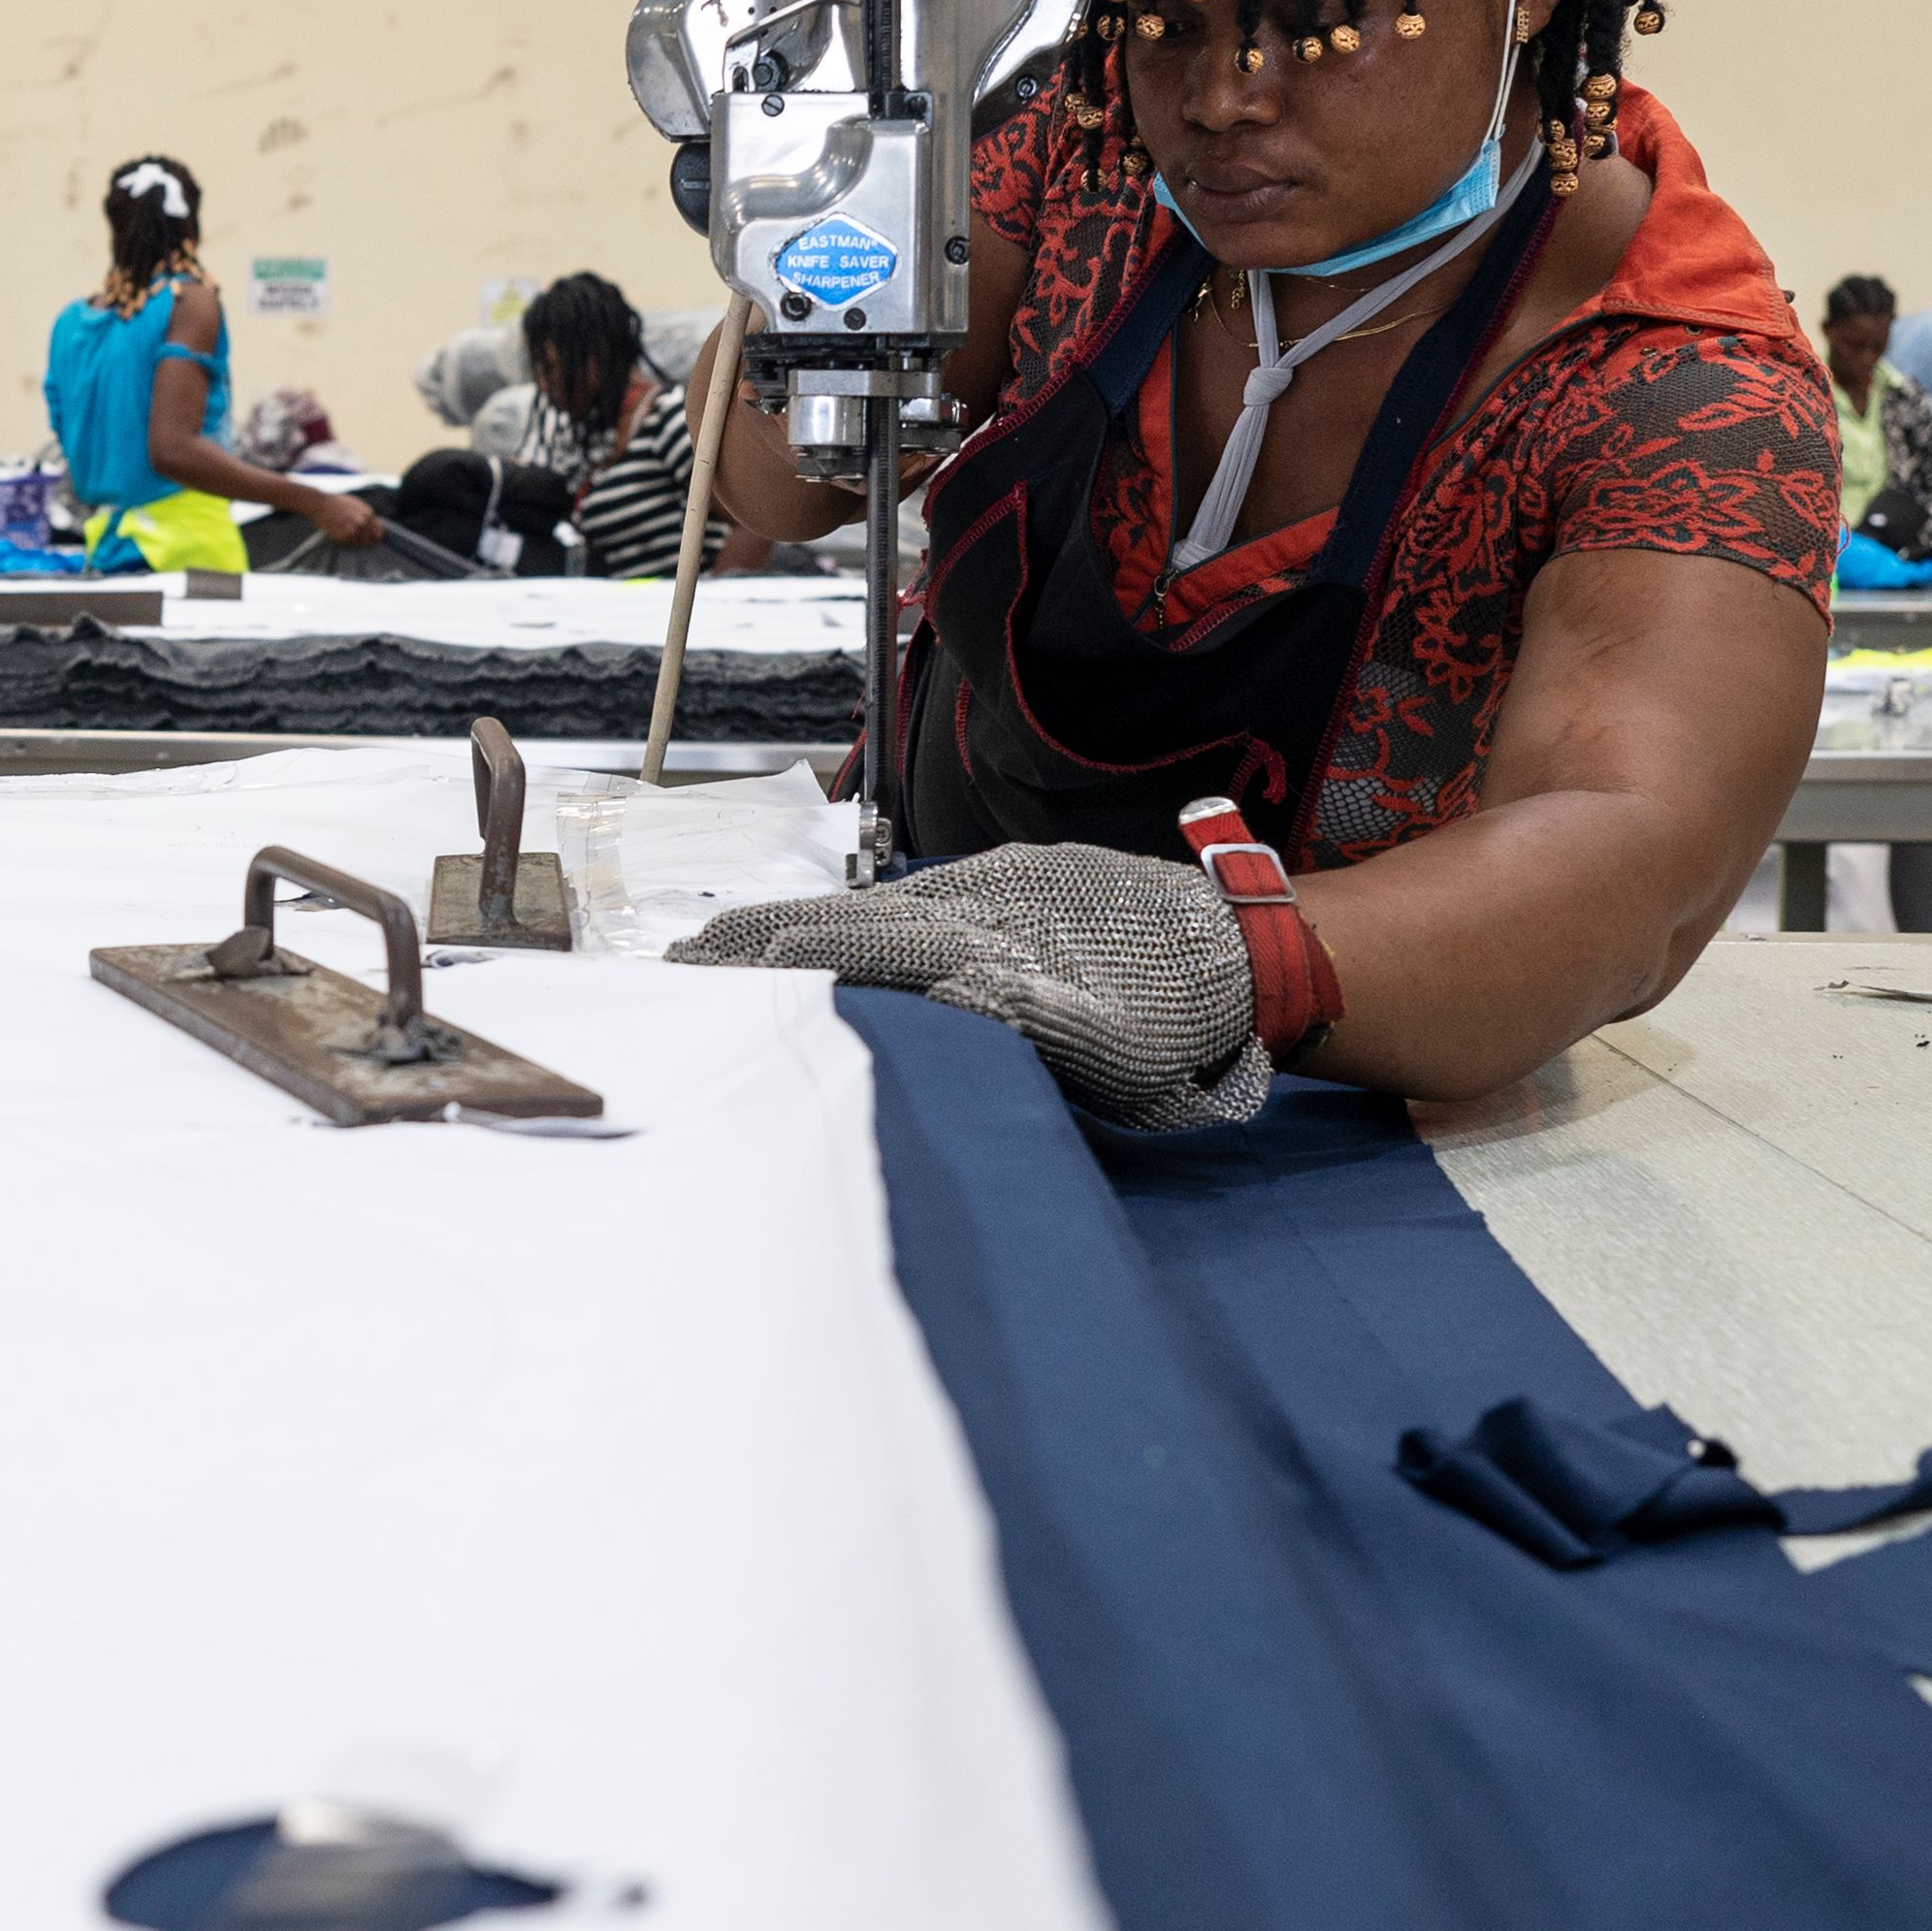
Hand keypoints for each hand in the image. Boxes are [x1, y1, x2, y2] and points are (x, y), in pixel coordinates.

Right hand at [305, 487, 384, 548]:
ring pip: (359, 543)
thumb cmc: (338, 502)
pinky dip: (345, 541)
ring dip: (354, 541)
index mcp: (368, 513)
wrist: (322, 503)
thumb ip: (367, 515)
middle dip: (364, 540)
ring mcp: (354, 529)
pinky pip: (349, 544)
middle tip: (354, 536)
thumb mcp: (357, 504)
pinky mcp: (344, 535)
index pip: (378, 533)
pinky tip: (340, 533)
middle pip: (370, 540)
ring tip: (345, 533)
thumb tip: (376, 528)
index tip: (368, 538)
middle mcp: (363, 522)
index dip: (373, 536)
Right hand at [673, 844, 1265, 1128]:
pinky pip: (915, 904)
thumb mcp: (1111, 1043)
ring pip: (878, 911)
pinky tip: (819, 935)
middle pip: (854, 922)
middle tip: (687, 960)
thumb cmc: (1177, 1017)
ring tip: (726, 949)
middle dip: (766, 941)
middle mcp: (980, 907)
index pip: (870, 948)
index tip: (724, 970)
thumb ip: (1027, 1018)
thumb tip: (948, 988)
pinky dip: (855, 920)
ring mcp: (990, 893)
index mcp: (993, 945)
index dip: (795, 959)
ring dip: (799, 930)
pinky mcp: (1006, 886)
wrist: (1244, 948)